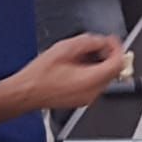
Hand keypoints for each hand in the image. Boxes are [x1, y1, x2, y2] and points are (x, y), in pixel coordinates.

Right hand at [9, 34, 125, 110]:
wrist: (24, 92)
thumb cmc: (38, 75)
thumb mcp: (64, 49)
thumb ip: (87, 42)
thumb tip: (101, 41)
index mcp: (90, 80)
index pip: (117, 64)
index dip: (117, 49)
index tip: (112, 41)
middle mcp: (92, 92)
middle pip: (113, 71)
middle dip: (109, 55)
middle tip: (100, 44)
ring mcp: (87, 98)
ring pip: (105, 78)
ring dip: (101, 63)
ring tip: (85, 54)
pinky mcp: (82, 100)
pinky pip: (95, 85)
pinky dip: (93, 73)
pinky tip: (79, 66)